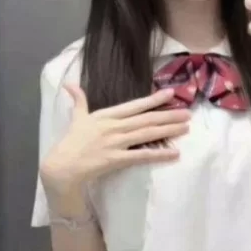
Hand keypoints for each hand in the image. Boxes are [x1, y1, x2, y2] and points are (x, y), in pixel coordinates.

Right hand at [40, 86, 189, 195]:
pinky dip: (159, 154)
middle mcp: (113, 127)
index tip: (170, 93)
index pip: (134, 105)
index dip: (153, 99)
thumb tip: (70, 84)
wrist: (63, 165)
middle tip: (188, 113)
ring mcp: (116, 143)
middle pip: (146, 119)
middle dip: (168, 116)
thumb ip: (78, 100)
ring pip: (147, 134)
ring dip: (168, 131)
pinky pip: (142, 156)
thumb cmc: (71, 142)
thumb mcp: (76, 118)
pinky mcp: (116, 159)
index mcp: (106, 115)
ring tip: (186, 128)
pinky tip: (174, 153)